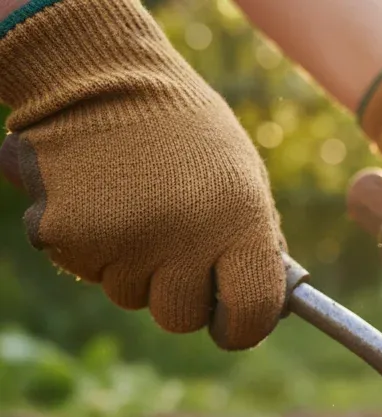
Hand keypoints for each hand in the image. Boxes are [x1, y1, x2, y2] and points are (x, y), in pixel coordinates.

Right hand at [0, 0, 285, 350]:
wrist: (102, 75)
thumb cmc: (186, 131)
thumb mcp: (242, 177)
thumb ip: (254, 240)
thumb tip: (266, 304)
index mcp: (241, 220)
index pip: (252, 310)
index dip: (244, 328)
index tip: (234, 325)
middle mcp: (186, 237)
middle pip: (181, 317)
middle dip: (178, 294)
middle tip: (171, 247)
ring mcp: (124, 239)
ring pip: (129, 295)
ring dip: (132, 265)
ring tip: (134, 204)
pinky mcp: (67, 235)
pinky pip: (84, 269)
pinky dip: (89, 245)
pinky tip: (98, 199)